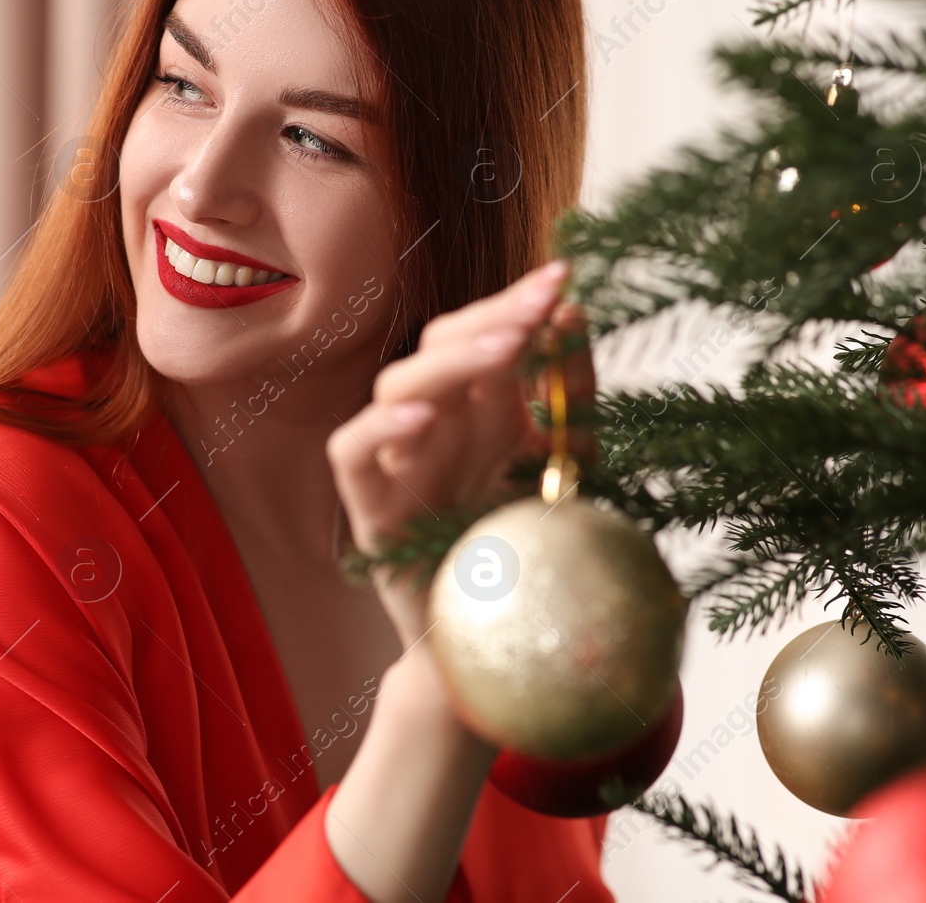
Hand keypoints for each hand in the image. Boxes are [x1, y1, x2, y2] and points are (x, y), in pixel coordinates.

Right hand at [327, 260, 577, 647]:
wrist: (498, 648)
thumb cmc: (527, 556)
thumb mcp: (567, 467)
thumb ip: (569, 396)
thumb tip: (573, 313)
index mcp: (477, 411)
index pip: (483, 335)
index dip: (517, 303)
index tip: (564, 277)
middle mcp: (431, 426)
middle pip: (438, 346)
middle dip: (490, 317)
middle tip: (538, 303)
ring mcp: (395, 462)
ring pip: (394, 384)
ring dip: (450, 361)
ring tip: (506, 345)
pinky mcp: (367, 509)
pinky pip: (351, 451)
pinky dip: (379, 425)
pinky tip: (423, 412)